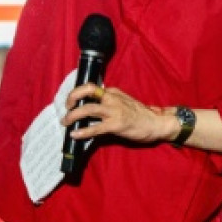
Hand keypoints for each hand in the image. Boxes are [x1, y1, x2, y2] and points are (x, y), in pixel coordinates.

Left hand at [61, 83, 176, 144]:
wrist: (156, 123)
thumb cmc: (139, 115)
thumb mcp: (122, 102)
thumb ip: (108, 102)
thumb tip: (89, 109)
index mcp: (113, 92)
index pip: (91, 87)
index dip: (77, 92)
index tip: (70, 101)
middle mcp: (112, 98)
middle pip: (87, 91)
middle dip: (72, 98)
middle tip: (66, 109)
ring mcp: (114, 111)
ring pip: (88, 109)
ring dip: (73, 115)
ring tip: (66, 122)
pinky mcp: (116, 125)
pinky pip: (95, 128)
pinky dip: (83, 131)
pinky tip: (75, 134)